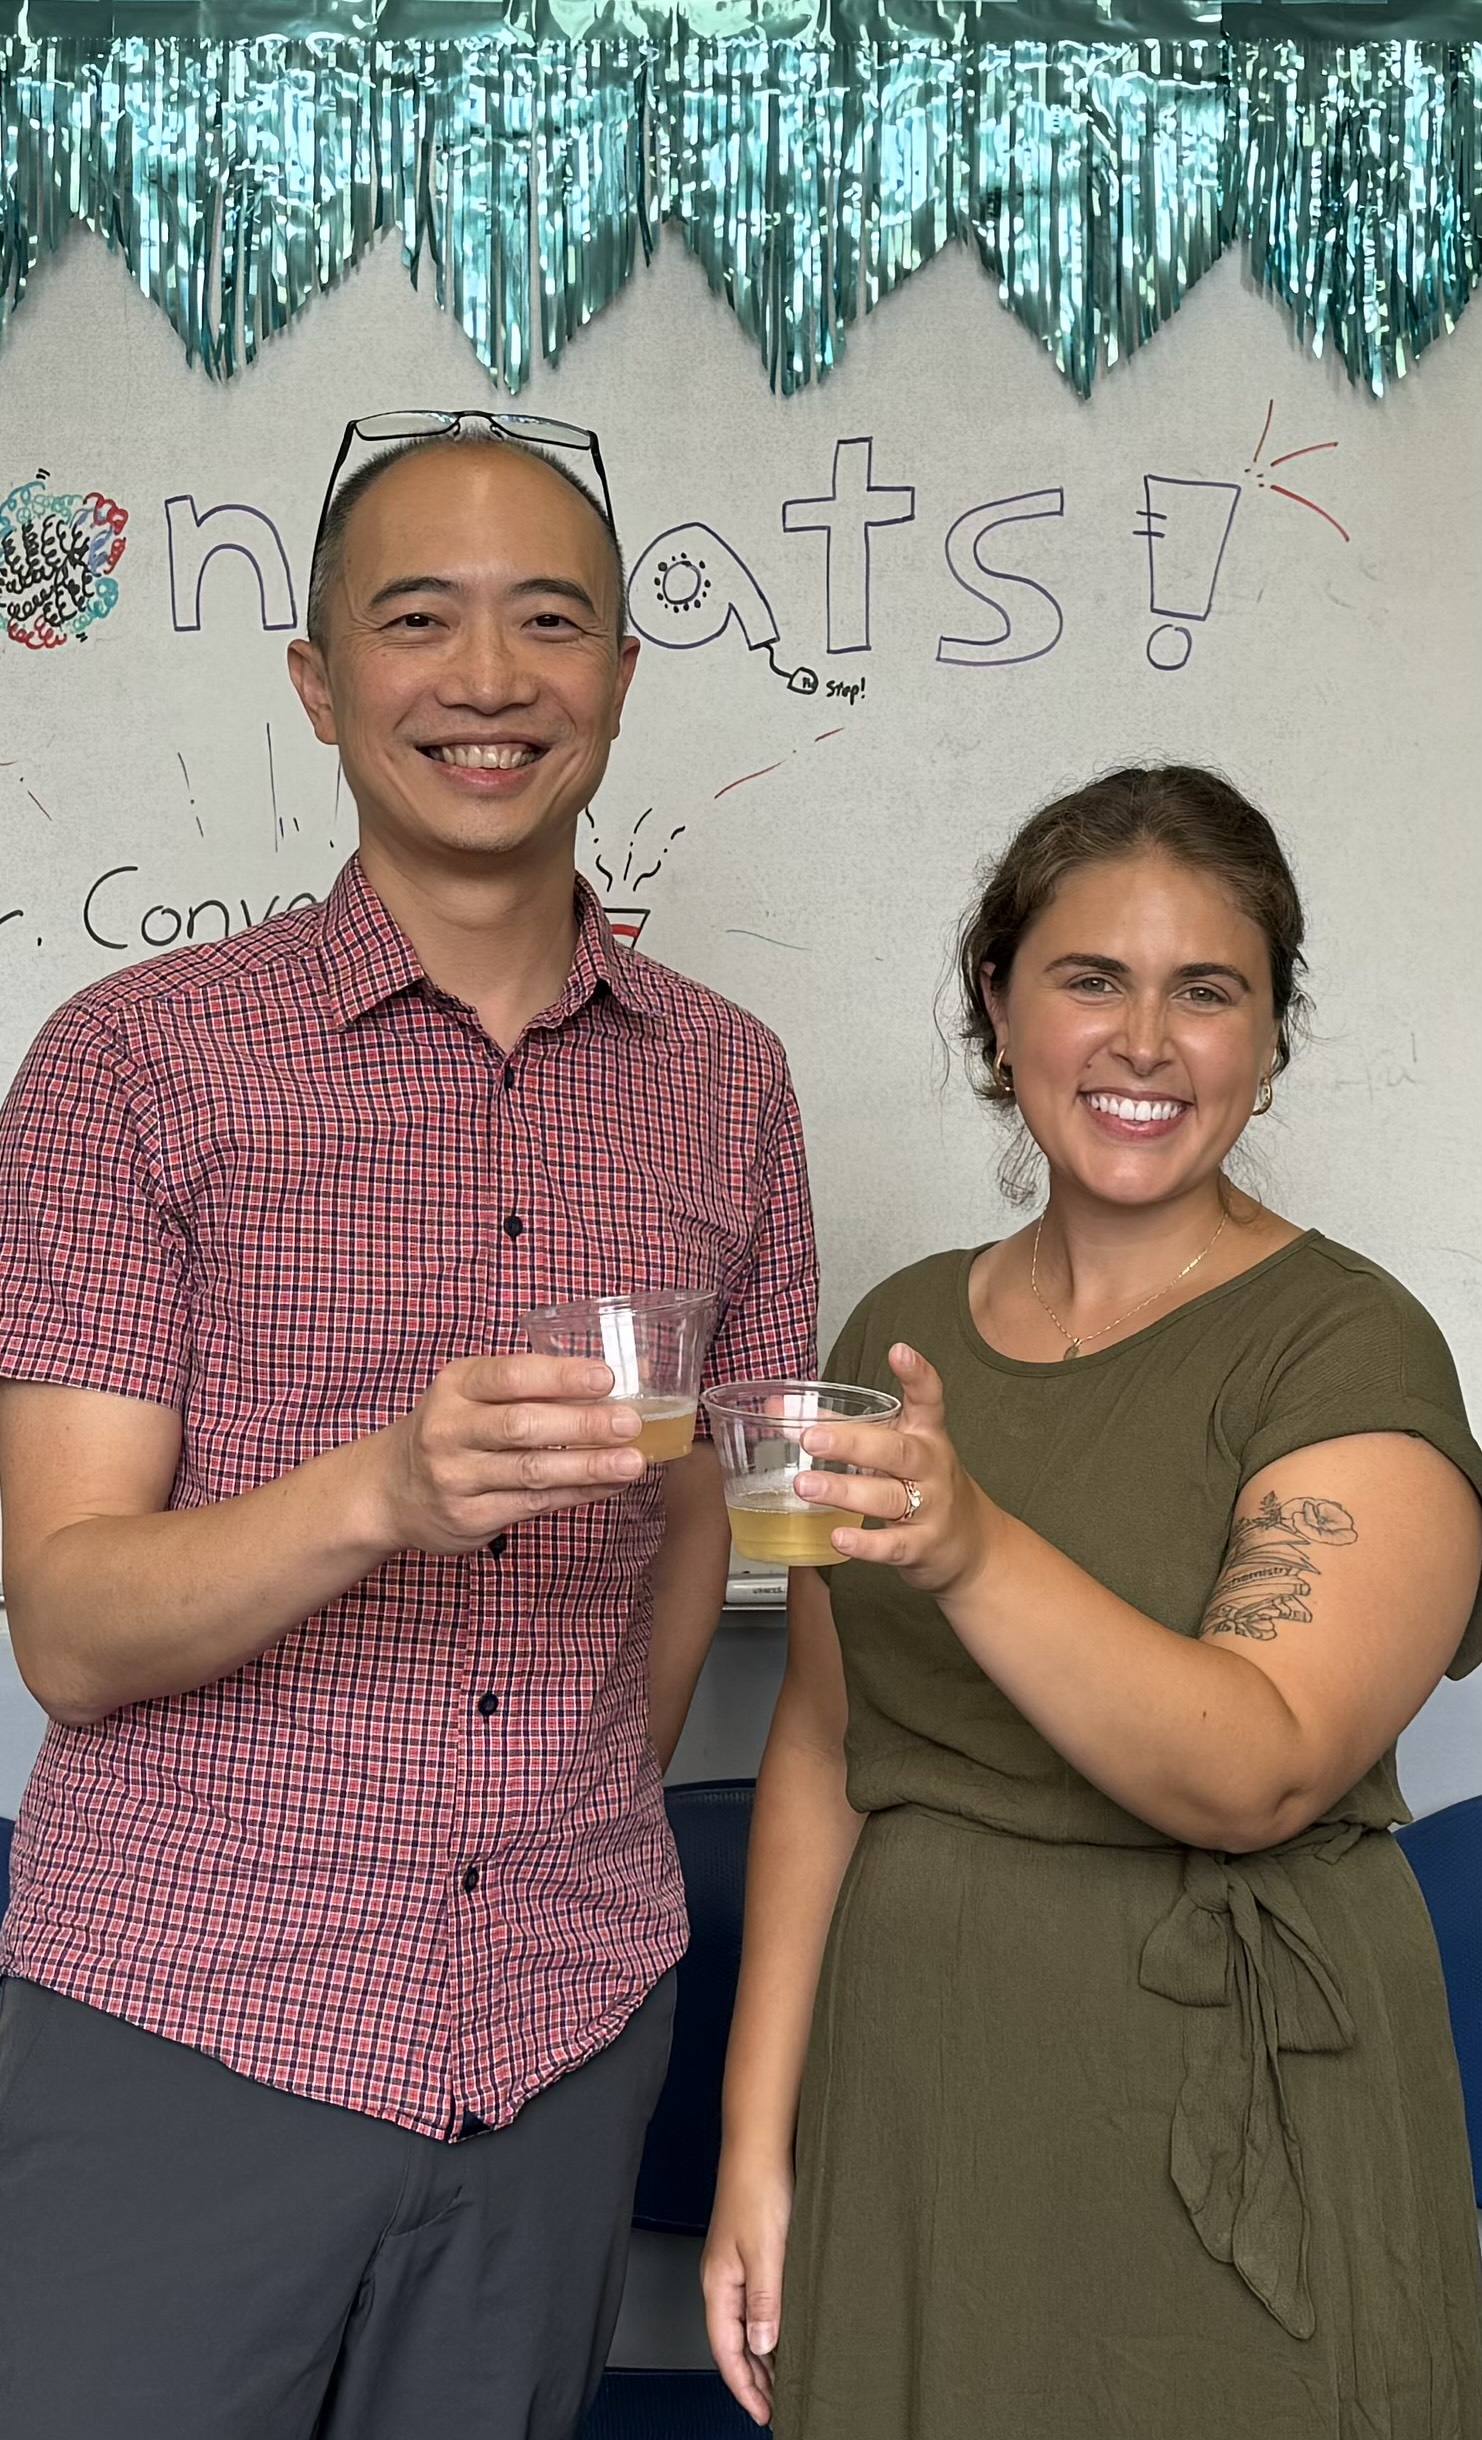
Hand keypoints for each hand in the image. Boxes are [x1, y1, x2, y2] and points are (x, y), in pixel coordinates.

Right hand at [364, 1355, 645, 1555]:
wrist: (390, 1489)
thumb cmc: (452, 1429)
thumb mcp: (473, 1393)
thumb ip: (533, 1385)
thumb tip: (618, 1379)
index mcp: (456, 1386)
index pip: (510, 1375)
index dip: (560, 1376)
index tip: (605, 1378)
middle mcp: (449, 1429)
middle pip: (522, 1425)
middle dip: (582, 1424)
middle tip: (630, 1422)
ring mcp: (456, 1477)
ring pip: (531, 1471)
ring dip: (588, 1466)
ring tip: (633, 1461)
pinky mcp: (469, 1516)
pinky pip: (533, 1504)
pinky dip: (577, 1494)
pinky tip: (609, 1485)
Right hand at [702, 2152, 793, 2424]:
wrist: (759, 2142)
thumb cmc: (758, 2189)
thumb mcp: (766, 2251)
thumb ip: (764, 2301)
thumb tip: (762, 2347)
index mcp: (719, 2284)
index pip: (726, 2350)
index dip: (744, 2385)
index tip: (762, 2413)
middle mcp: (723, 2279)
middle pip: (733, 2342)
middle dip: (752, 2377)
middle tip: (776, 2406)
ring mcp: (735, 2265)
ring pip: (745, 2323)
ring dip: (762, 2354)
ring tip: (783, 2381)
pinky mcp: (751, 2251)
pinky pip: (756, 2303)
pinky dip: (768, 2326)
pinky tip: (785, 2331)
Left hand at [796, 1343, 994, 1598]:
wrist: (970, 1543)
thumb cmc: (921, 1484)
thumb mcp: (892, 1449)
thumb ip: (841, 1429)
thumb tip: (779, 1410)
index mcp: (926, 1434)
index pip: (928, 1399)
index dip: (916, 1374)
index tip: (898, 1351)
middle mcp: (931, 1467)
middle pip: (895, 1450)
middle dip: (852, 1442)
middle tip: (812, 1438)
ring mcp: (931, 1507)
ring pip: (888, 1495)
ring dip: (844, 1490)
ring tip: (805, 1485)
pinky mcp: (923, 1545)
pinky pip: (893, 1544)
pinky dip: (864, 1543)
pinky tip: (837, 1536)